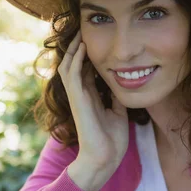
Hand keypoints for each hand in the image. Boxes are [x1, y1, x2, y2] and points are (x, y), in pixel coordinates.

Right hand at [58, 29, 128, 169]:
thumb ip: (115, 98)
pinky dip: (76, 60)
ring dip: (74, 50)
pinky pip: (72, 75)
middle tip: (84, 31)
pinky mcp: (77, 100)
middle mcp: (81, 94)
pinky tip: (82, 48)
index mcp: (90, 97)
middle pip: (74, 65)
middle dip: (78, 48)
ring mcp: (77, 96)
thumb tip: (121, 84)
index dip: (89, 55)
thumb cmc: (111, 140)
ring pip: (68, 66)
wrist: (105, 158)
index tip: (96, 40)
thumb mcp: (118, 112)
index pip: (86, 70)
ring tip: (81, 34)